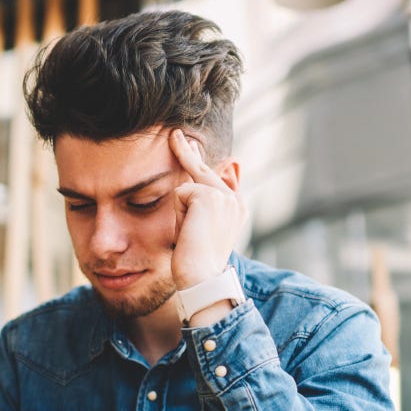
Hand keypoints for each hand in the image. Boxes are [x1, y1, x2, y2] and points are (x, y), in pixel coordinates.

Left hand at [168, 129, 244, 288]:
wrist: (202, 277)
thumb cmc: (198, 259)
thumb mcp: (203, 228)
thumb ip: (203, 202)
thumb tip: (202, 176)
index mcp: (237, 206)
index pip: (218, 176)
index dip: (200, 160)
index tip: (190, 142)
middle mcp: (235, 198)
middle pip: (203, 169)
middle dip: (185, 151)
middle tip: (173, 132)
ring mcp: (224, 195)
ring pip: (188, 185)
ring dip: (182, 210)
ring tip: (189, 234)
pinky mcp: (209, 195)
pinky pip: (180, 192)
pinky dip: (179, 213)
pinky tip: (188, 231)